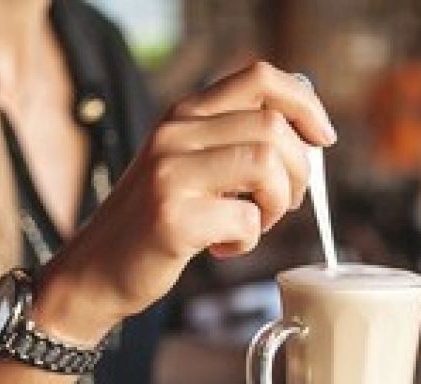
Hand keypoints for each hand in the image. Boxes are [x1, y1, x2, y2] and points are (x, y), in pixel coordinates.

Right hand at [39, 62, 336, 343]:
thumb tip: (308, 139)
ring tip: (253, 224)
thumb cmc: (158, 222)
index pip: (260, 78)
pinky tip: (222, 248)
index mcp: (185, 114)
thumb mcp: (190, 166)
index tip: (323, 138)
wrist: (97, 269)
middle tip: (279, 206)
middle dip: (297, 174)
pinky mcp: (173, 218)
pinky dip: (248, 240)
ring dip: (277, 205)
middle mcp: (175, 133)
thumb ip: (235, 144)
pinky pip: (246, 219)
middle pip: (274, 128)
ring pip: (267, 166)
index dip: (305, 104)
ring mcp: (171, 174)